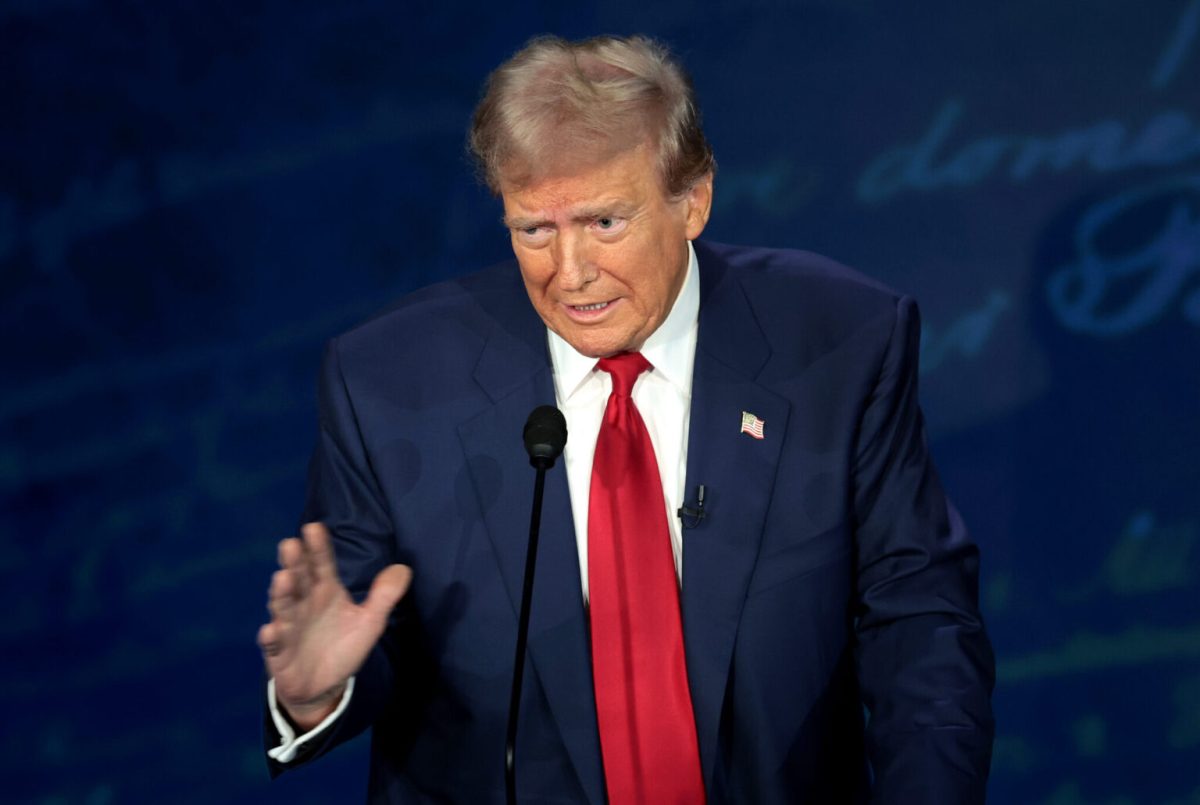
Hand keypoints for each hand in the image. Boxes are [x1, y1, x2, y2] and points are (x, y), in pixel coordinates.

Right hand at [257, 522, 411, 730]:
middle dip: (293, 563)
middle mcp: (304, 603)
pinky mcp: (279, 652)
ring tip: (282, 579)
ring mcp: (289, 626)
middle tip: (290, 544)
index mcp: (325, 591)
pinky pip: (273, 643)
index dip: (318, 547)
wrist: (322, 685)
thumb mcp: (369, 621)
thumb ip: (384, 595)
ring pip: (283, 606)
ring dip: (281, 594)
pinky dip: (271, 637)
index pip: (321, 564)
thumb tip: (404, 568)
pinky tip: (270, 630)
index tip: (314, 528)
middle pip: (298, 579)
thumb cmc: (342, 646)